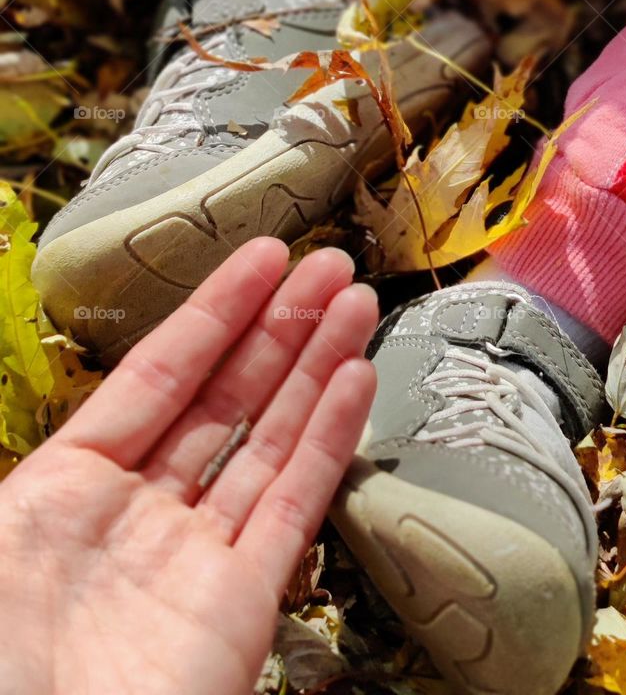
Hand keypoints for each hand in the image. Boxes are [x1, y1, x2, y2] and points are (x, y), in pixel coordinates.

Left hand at [0, 237, 377, 694]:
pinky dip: (329, 441)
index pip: (158, 376)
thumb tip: (48, 380)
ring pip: (269, 439)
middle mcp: (138, 512)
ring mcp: (195, 557)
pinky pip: (293, 505)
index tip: (263, 257)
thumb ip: (29, 462)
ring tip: (357, 303)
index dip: (214, 312)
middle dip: (280, 326)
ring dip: (317, 367)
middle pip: (225, 397)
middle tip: (330, 267)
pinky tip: (354, 382)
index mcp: (65, 488)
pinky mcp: (242, 604)